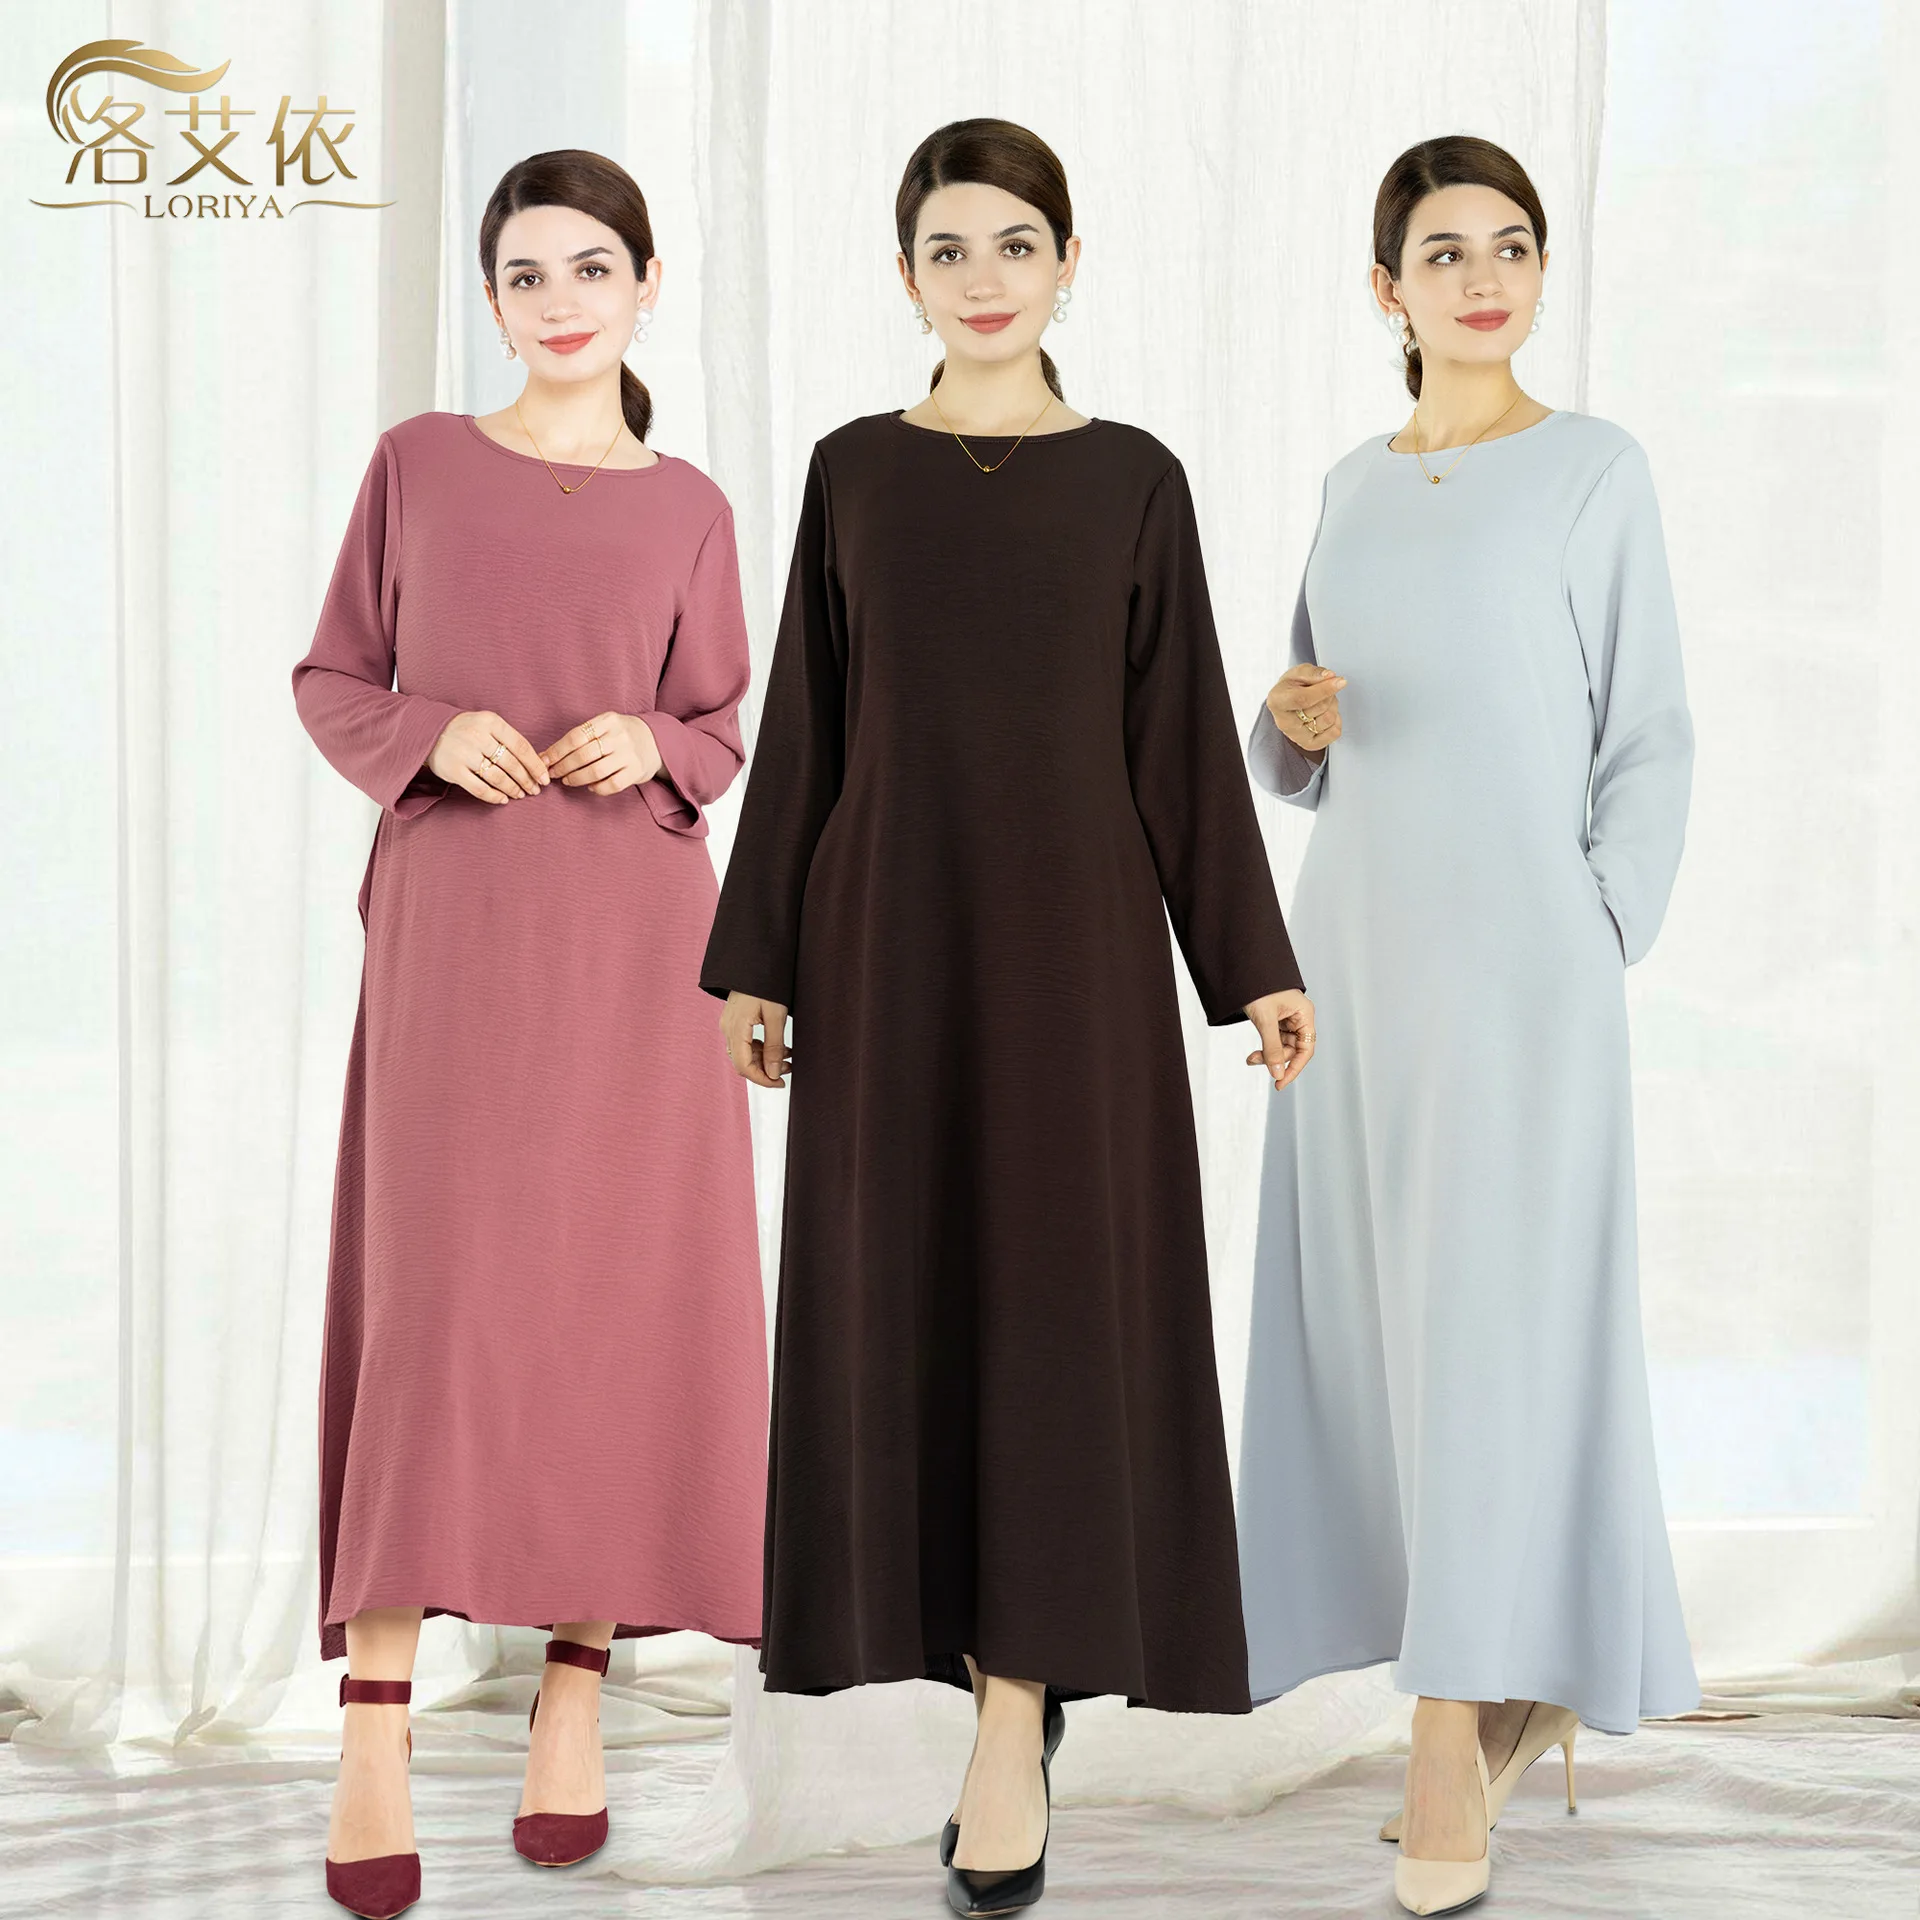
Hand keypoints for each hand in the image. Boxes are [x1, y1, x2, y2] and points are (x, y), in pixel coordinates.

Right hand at [427, 710, 547, 803]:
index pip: (521, 746)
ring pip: (498, 777)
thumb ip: (508, 739)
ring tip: (521, 794)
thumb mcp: (487, 725)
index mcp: (491, 722)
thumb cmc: (467, 730)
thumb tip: (536, 763)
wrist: (429, 731)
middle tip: (535, 790)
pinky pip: (480, 788)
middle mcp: (478, 736)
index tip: (545, 778)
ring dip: (513, 788)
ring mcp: (464, 753)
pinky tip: (503, 799)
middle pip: (511, 763)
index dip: (535, 765)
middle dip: (527, 780)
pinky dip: (494, 796)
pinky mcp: (453, 770)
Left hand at [542, 712, 662, 794]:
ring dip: (577, 779)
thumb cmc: (620, 735)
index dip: (557, 751)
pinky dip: (598, 788)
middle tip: (553, 774)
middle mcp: (619, 736)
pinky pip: (612, 784)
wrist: (656, 741)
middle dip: (563, 766)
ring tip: (567, 781)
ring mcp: (629, 754)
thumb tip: (547, 754)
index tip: (544, 761)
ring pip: (596, 771)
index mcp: (608, 721)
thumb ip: (580, 737)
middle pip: (583, 755)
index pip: (575, 737)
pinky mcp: (636, 771)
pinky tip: (591, 786)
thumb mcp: (604, 726)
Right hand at [721, 991, 791, 1087]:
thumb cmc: (766, 984)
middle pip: (743, 1062)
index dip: (762, 1079)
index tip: (780, 1082)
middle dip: (766, 1069)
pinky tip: (777, 1046)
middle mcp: (728, 1028)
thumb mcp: (776, 1016)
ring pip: (744, 1054)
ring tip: (788, 1056)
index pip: (744, 1065)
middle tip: (788, 1069)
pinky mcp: (734, 1021)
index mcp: (736, 1027)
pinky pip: (744, 1043)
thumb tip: (774, 1073)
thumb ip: (774, 1046)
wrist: (755, 962)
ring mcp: (729, 1024)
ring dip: (764, 1059)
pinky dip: (760, 1049)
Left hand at [1244, 989, 1315, 1089]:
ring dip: (1267, 1054)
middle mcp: (1300, 1018)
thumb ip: (1271, 1047)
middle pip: (1293, 1050)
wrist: (1243, 968)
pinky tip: (1253, 1054)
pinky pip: (1274, 1040)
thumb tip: (1277, 1074)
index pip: (1306, 1049)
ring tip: (1251, 1058)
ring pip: (1282, 1047)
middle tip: (1254, 1060)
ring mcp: (1288, 1019)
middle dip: (1275, 1058)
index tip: (1280, 1083)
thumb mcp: (1265, 1020)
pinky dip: (1264, 1048)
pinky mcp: (1277, 1020)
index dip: (1294, 1068)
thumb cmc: (1257, 988)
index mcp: (1304, 1014)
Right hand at [1266, 664, 1344, 755]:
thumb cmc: (1291, 688)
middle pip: (1320, 707)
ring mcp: (1296, 736)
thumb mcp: (1298, 672)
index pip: (1303, 699)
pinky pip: (1334, 733)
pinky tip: (1324, 714)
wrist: (1287, 702)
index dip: (1324, 689)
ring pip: (1329, 719)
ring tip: (1322, 701)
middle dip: (1329, 694)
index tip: (1340, 681)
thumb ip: (1313, 673)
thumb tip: (1330, 676)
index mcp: (1277, 701)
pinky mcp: (1309, 745)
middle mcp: (1284, 723)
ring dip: (1332, 706)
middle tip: (1322, 689)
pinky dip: (1336, 721)